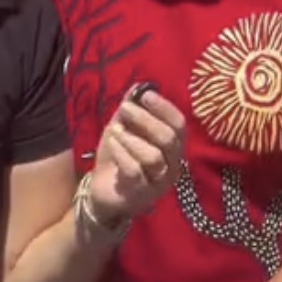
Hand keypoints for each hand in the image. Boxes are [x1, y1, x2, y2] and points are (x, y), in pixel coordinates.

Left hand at [89, 88, 184, 225]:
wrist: (101, 191)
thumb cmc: (118, 156)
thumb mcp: (123, 129)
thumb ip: (131, 110)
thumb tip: (138, 85)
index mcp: (173, 147)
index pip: (179, 125)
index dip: (164, 108)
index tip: (145, 95)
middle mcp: (172, 166)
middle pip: (169, 139)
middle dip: (146, 120)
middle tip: (126, 109)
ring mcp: (157, 183)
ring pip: (153, 156)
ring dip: (131, 138)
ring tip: (115, 130)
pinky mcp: (140, 195)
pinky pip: (134, 170)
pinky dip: (122, 153)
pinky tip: (112, 144)